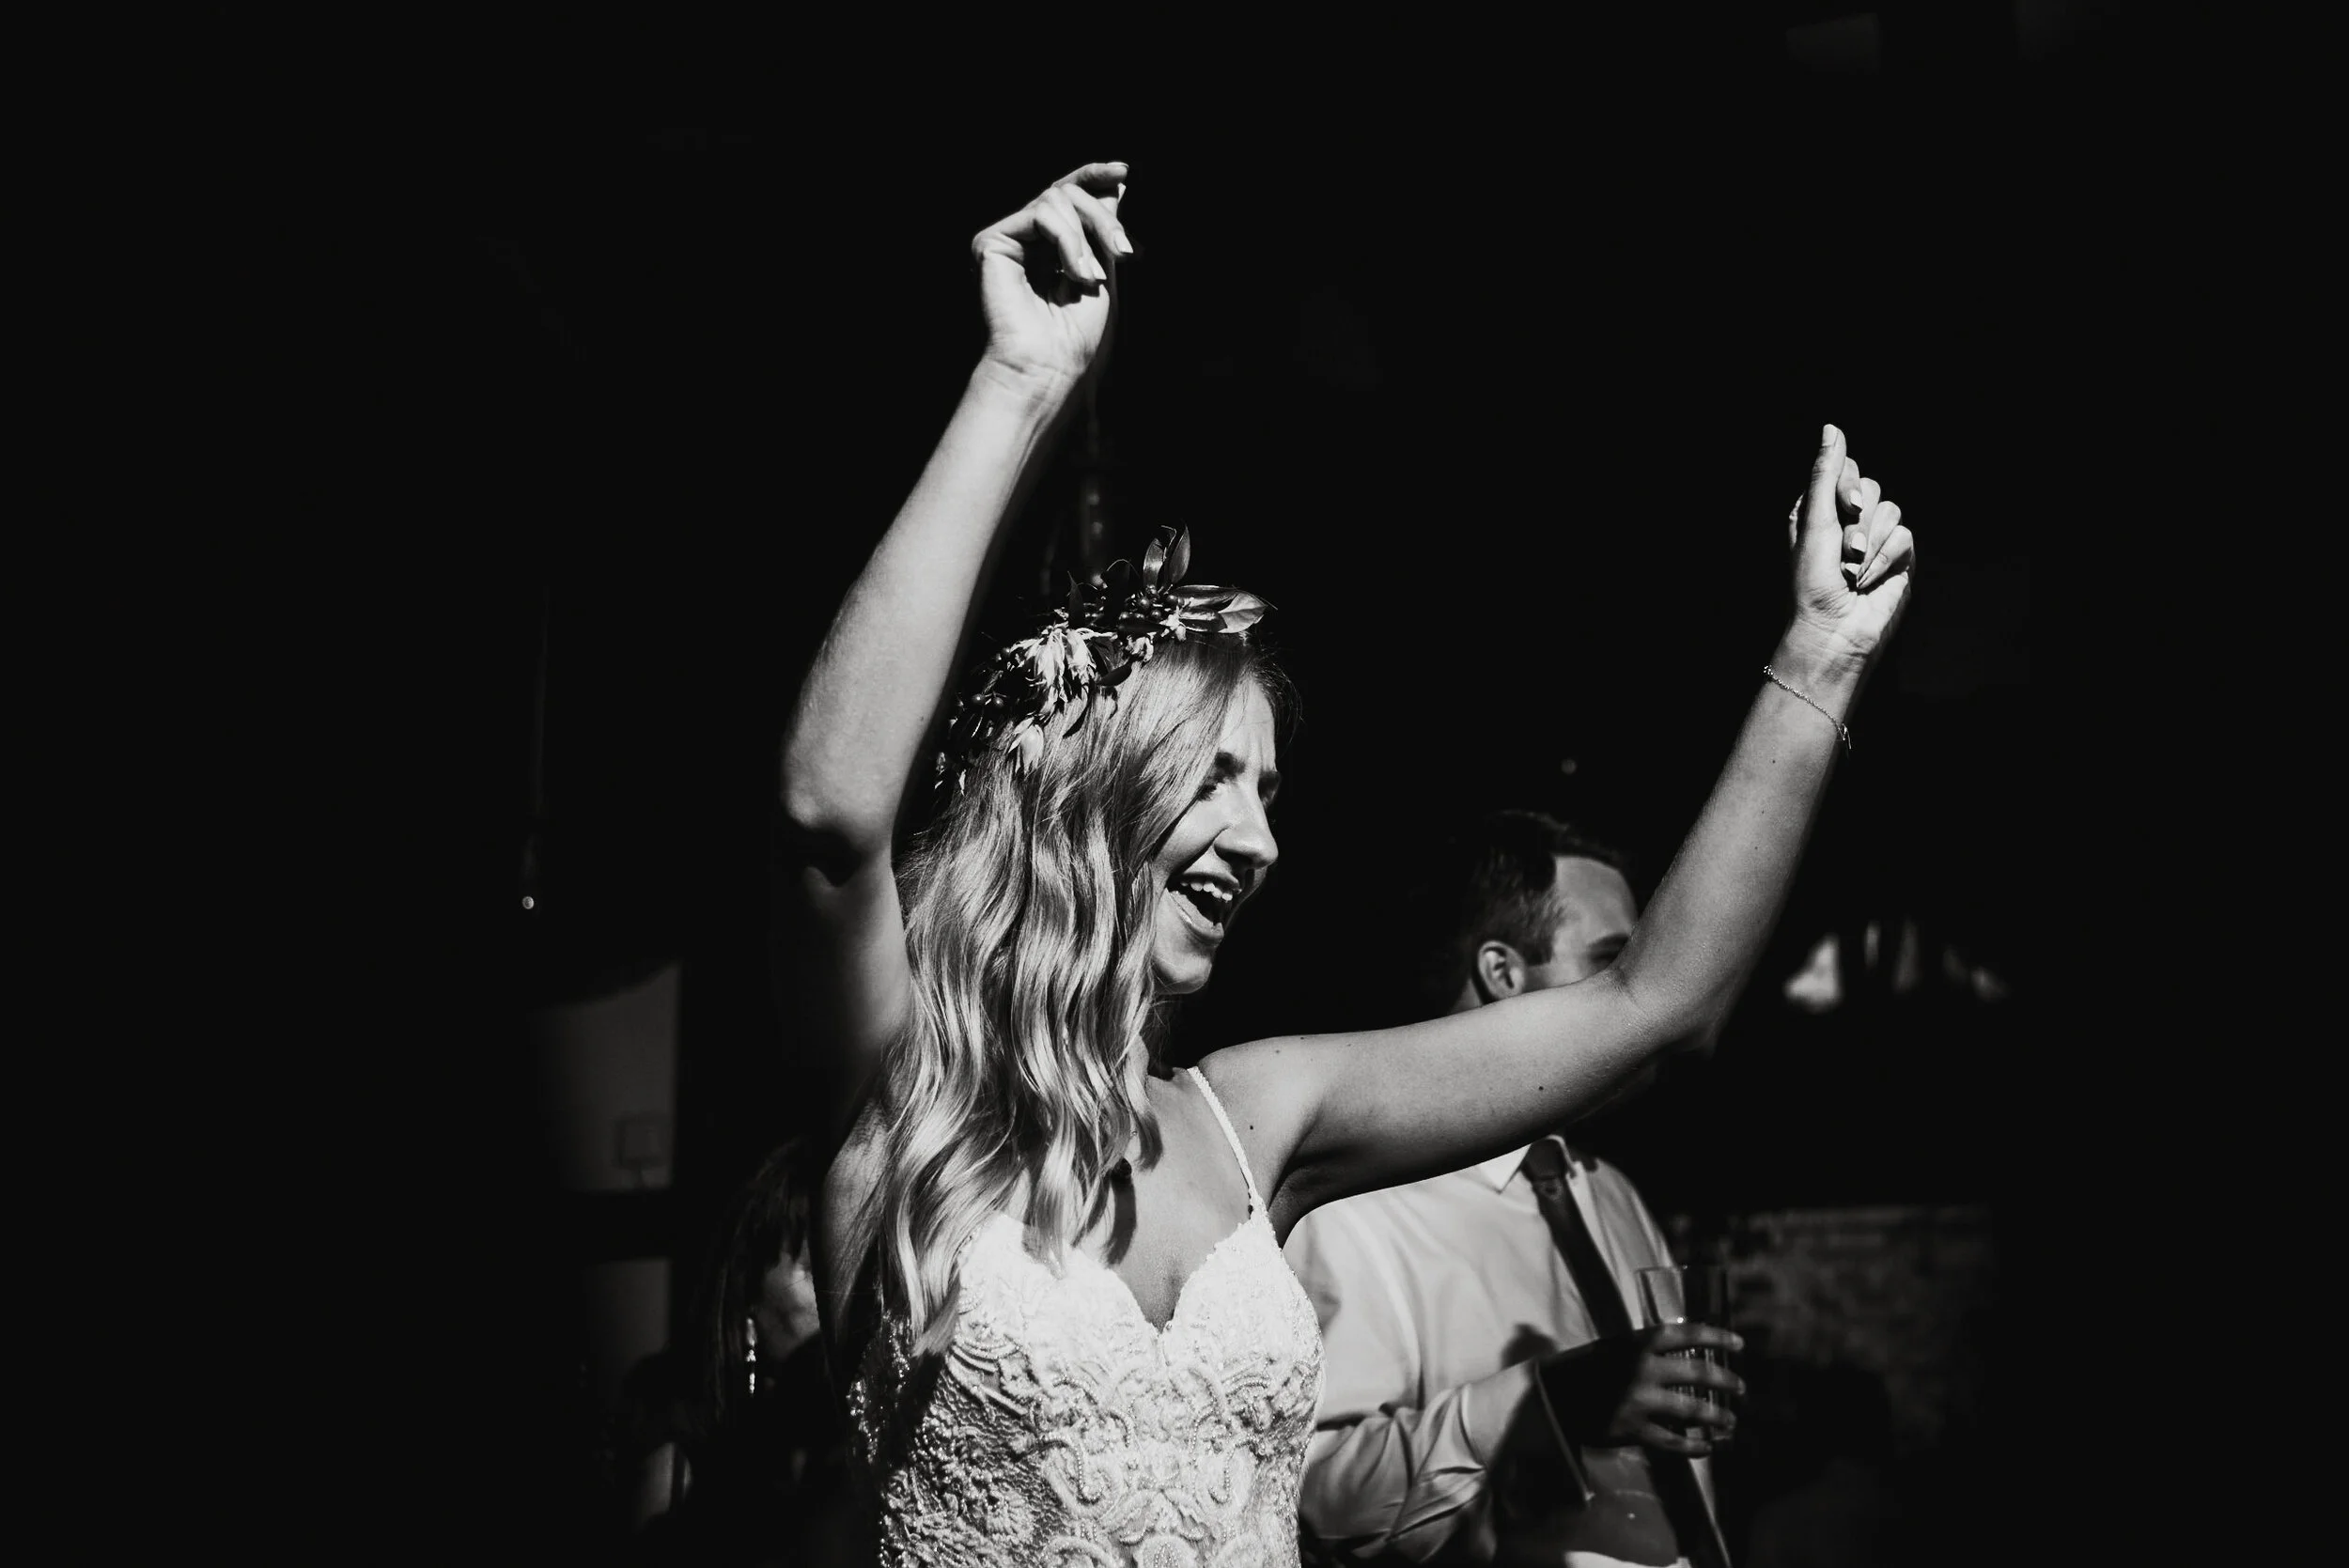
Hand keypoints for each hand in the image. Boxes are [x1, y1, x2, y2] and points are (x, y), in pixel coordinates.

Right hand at [970, 161, 1132, 398]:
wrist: (1051, 365)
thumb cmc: (1077, 334)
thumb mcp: (1101, 269)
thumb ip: (1101, 226)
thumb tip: (1115, 183)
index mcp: (1050, 246)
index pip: (1070, 196)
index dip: (1094, 176)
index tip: (1123, 171)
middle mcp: (1026, 239)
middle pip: (1068, 192)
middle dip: (1103, 218)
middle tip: (1124, 253)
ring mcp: (1008, 239)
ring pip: (1057, 198)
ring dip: (1085, 236)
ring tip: (1089, 278)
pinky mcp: (991, 242)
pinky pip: (1042, 214)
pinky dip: (1067, 240)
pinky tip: (1074, 273)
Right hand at [1538, 1323, 1744, 1457]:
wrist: (1551, 1397)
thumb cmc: (1583, 1368)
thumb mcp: (1613, 1348)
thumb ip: (1644, 1351)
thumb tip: (1680, 1355)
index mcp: (1637, 1343)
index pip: (1687, 1334)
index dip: (1717, 1336)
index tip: (1739, 1344)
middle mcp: (1644, 1369)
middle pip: (1699, 1373)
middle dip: (1726, 1380)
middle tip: (1741, 1387)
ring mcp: (1641, 1401)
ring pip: (1693, 1410)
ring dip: (1718, 1417)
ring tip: (1731, 1422)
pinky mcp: (1635, 1430)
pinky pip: (1674, 1442)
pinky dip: (1695, 1447)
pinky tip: (1707, 1448)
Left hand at [1782, 425, 1916, 670]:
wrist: (1834, 630)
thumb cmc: (1812, 582)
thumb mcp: (1813, 522)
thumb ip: (1826, 475)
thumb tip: (1832, 427)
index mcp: (1819, 509)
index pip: (1845, 470)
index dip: (1848, 486)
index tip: (1843, 508)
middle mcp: (1848, 521)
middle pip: (1871, 487)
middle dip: (1858, 522)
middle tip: (1846, 552)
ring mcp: (1875, 538)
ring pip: (1890, 510)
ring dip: (1870, 546)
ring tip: (1853, 572)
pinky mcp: (1898, 557)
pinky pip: (1905, 536)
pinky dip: (1885, 560)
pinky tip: (1868, 581)